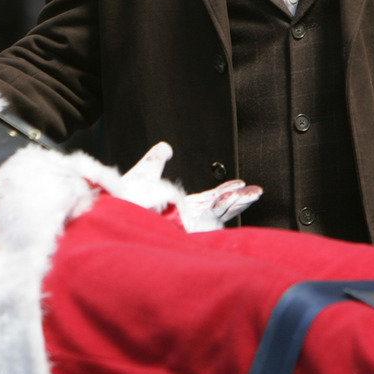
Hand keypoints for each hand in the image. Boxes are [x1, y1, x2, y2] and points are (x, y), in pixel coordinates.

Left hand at [123, 142, 261, 231]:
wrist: (114, 206)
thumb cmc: (124, 199)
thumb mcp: (145, 173)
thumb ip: (156, 160)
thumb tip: (165, 147)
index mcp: (179, 206)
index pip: (209, 200)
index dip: (225, 191)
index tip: (240, 183)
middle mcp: (185, 217)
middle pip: (220, 208)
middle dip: (241, 198)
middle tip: (258, 191)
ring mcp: (186, 222)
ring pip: (218, 213)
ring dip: (236, 201)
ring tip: (253, 192)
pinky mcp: (184, 225)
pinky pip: (208, 217)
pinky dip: (222, 207)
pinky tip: (234, 197)